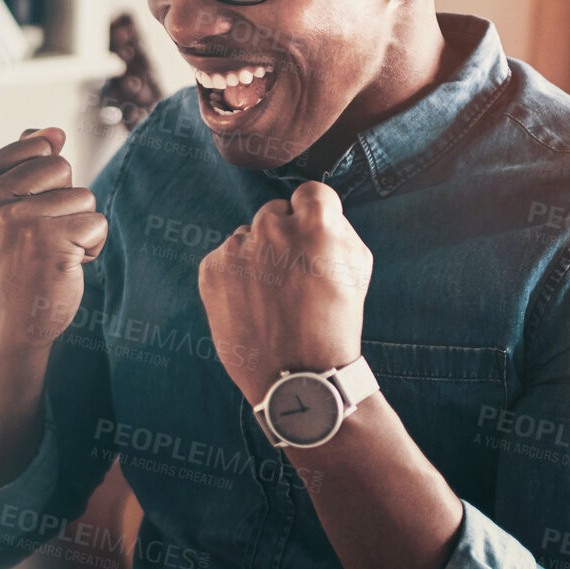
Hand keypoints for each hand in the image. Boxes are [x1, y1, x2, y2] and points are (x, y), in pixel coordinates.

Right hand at [0, 127, 108, 353]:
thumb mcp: (6, 204)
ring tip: (52, 250)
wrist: (15, 317)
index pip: (37, 145)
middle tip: (40, 233)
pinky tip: (66, 264)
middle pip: (61, 165)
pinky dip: (92, 246)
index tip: (22, 212)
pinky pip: (97, 222)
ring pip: (83, 195)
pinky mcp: (50, 242)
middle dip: (64, 198)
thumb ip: (24, 161)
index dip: (44, 179)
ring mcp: (17, 220)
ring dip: (79, 224)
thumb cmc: (15, 256)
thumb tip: (54, 132)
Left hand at [197, 181, 372, 399]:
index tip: (311, 234)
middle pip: (274, 212)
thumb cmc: (333, 325)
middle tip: (292, 275)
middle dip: (283, 235)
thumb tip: (317, 209)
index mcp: (316, 225)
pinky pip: (225, 258)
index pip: (310, 192)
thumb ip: (338, 229)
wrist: (294, 375)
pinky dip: (235, 275)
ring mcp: (238, 248)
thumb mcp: (358, 270)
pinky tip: (251, 304)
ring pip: (247, 237)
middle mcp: (272, 229)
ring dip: (257, 256)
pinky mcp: (211, 269)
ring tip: (271, 297)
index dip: (314, 214)